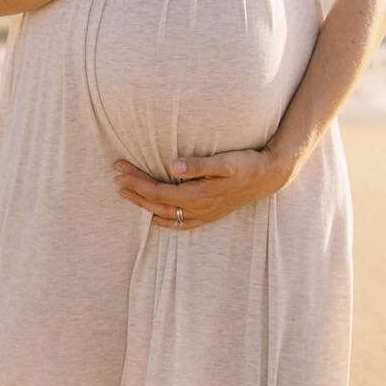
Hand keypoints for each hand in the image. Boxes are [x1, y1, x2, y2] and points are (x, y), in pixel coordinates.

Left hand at [112, 147, 289, 228]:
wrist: (270, 176)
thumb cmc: (247, 164)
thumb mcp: (225, 161)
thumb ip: (198, 165)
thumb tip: (173, 167)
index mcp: (198, 195)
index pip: (158, 190)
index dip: (137, 182)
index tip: (119, 171)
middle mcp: (198, 208)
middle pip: (157, 202)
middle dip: (134, 191)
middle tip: (115, 179)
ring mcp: (204, 214)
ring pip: (165, 214)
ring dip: (143, 204)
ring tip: (125, 194)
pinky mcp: (209, 214)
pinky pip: (181, 224)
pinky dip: (165, 222)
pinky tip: (155, 217)